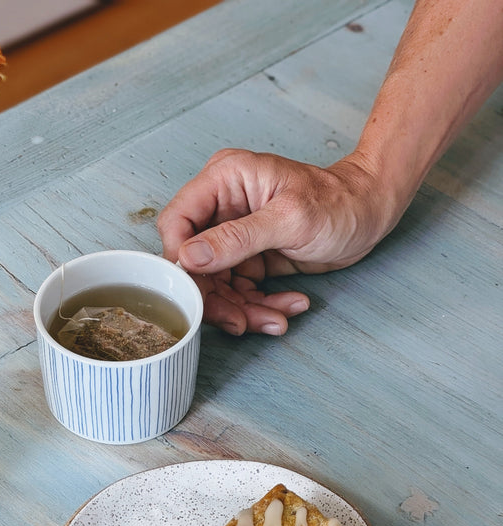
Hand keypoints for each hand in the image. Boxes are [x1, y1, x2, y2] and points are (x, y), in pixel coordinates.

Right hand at [157, 148, 388, 334]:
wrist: (371, 212)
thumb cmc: (339, 201)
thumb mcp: (288, 220)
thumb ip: (236, 239)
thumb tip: (189, 257)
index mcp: (223, 181)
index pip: (177, 223)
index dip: (179, 261)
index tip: (196, 291)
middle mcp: (223, 208)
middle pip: (195, 264)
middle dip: (217, 298)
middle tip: (240, 322)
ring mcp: (235, 237)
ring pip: (218, 285)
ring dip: (244, 310)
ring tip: (276, 319)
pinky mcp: (250, 259)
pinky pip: (242, 292)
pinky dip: (262, 307)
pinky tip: (290, 306)